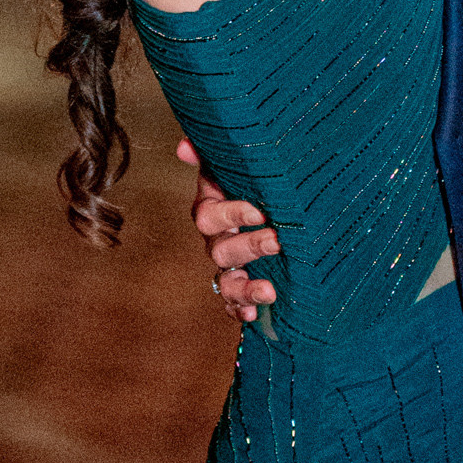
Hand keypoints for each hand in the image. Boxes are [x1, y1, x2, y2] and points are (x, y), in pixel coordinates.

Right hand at [180, 138, 278, 322]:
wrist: (278, 205)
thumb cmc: (255, 178)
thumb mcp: (239, 161)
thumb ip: (211, 151)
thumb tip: (184, 146)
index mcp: (213, 207)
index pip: (211, 214)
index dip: (232, 214)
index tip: (260, 213)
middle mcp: (217, 238)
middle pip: (221, 250)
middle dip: (249, 246)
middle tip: (277, 240)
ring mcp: (227, 265)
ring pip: (226, 281)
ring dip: (245, 287)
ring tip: (270, 290)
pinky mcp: (241, 285)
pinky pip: (233, 302)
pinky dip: (241, 310)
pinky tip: (254, 316)